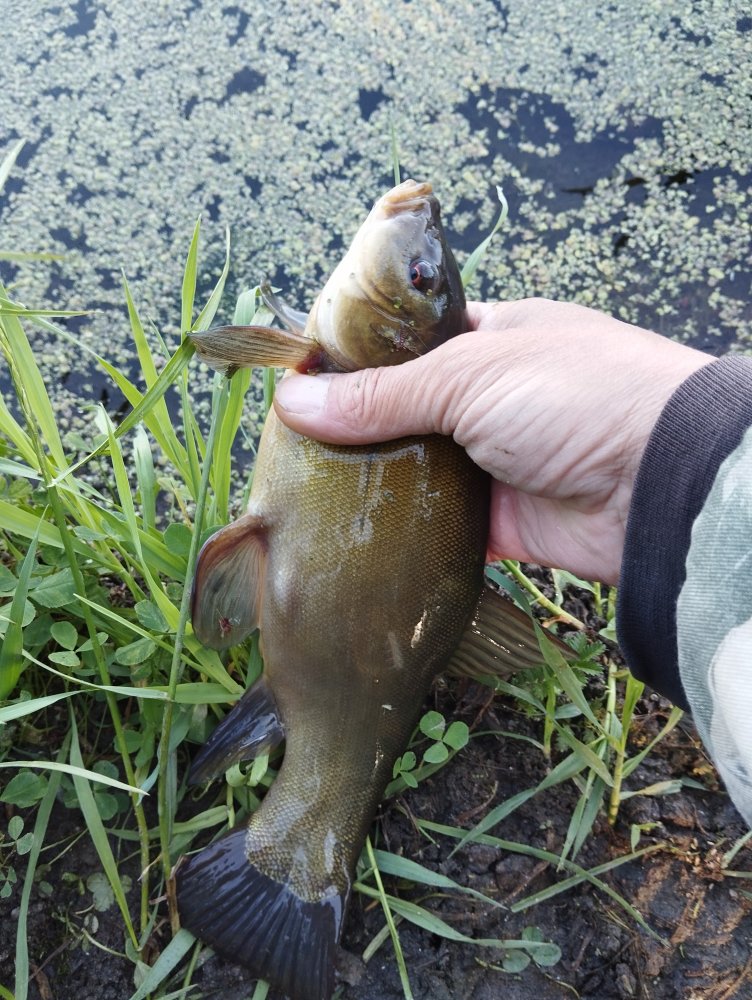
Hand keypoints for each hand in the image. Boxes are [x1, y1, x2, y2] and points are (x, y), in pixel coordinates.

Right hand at [273, 298, 710, 584]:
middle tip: (290, 446)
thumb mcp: (468, 375)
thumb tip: (292, 401)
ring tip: (304, 491)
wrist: (656, 483)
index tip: (299, 382)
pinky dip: (403, 530)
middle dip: (357, 428)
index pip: (408, 344)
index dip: (356, 360)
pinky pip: (438, 525)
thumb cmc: (573, 393)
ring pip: (417, 471)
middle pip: (406, 411)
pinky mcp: (499, 521)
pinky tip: (350, 534)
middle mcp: (492, 397)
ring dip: (374, 482)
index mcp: (492, 337)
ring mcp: (495, 460)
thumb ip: (379, 394)